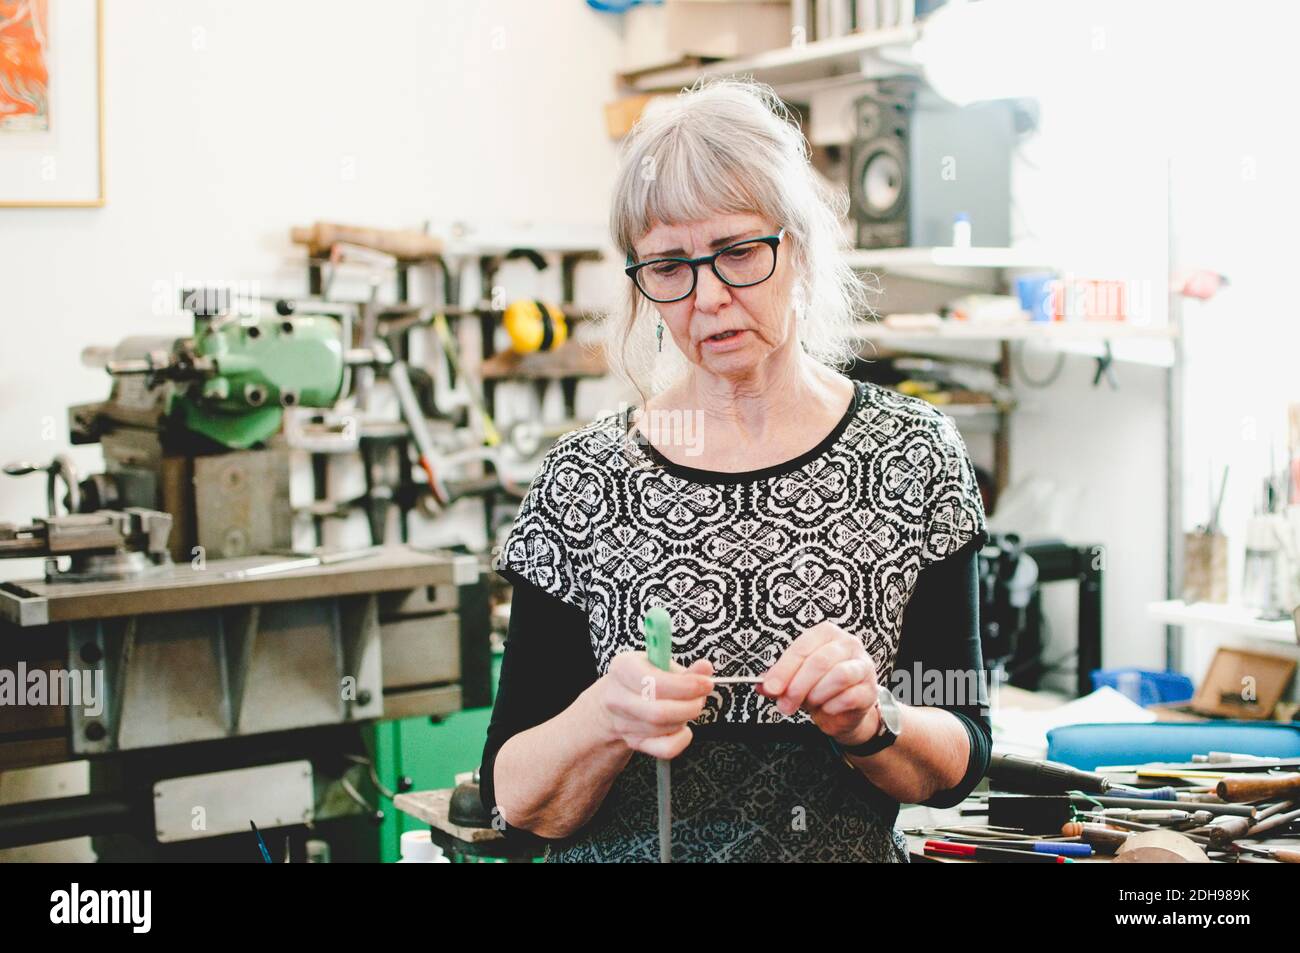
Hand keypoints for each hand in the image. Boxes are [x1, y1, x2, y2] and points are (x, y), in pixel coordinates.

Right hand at [593, 652, 713, 759]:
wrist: (618, 699)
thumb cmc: (645, 677)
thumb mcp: (662, 664)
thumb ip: (686, 669)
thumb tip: (705, 668)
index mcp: (623, 668)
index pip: (655, 683)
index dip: (686, 686)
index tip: (707, 683)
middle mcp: (617, 697)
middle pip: (659, 712)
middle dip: (689, 707)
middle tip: (701, 699)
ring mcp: (623, 723)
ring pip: (663, 729)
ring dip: (685, 718)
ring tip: (689, 706)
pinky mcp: (634, 742)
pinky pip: (665, 749)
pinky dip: (681, 740)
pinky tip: (683, 728)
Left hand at [757, 621, 880, 745]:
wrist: (844, 711)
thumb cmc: (820, 687)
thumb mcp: (795, 680)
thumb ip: (779, 680)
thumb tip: (762, 685)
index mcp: (826, 634)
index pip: (803, 646)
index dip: (784, 669)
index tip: (771, 687)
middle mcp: (848, 644)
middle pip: (820, 661)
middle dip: (798, 686)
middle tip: (785, 704)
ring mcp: (863, 666)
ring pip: (839, 675)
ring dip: (817, 694)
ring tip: (810, 703)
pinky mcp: (870, 689)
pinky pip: (850, 696)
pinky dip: (832, 705)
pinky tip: (826, 708)